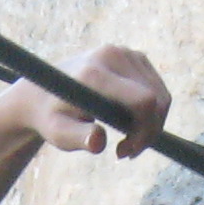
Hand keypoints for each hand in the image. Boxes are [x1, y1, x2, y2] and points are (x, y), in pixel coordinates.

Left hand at [12, 45, 170, 159]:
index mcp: (95, 73)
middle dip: (148, 132)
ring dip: (151, 124)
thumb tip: (98, 142)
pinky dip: (152, 112)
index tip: (125, 151)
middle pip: (158, 100)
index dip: (145, 131)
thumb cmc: (50, 117)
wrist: (42, 91)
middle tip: (124, 152)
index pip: (144, 100)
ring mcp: (127, 52)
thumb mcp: (58, 132)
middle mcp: (114, 56)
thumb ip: (78, 138)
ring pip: (162, 96)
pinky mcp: (134, 56)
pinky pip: (158, 89)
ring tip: (127, 142)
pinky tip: (131, 125)